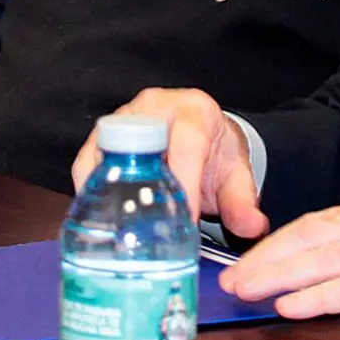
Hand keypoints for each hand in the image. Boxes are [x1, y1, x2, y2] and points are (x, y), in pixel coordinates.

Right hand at [70, 87, 267, 238]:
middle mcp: (156, 106)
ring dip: (107, 192)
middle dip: (139, 188)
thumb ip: (243, 201)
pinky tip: (98, 221)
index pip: (188, 144)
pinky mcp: (101, 135)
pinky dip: (90, 191)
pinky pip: (87, 161)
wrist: (198, 135)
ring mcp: (124, 117)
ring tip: (115, 232)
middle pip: (139, 143)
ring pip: (106, 152)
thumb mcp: (235, 174)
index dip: (185, 183)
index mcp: (195, 112)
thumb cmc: (214, 151)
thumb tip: (252, 227)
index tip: (185, 222)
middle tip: (144, 233)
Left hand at [220, 198, 339, 339]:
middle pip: (317, 235)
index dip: (275, 243)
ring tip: (252, 290)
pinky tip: (295, 305)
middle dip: (270, 257)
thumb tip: (296, 275)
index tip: (243, 263)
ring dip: (285, 275)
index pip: (317, 222)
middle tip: (234, 279)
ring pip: (332, 257)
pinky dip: (322, 295)